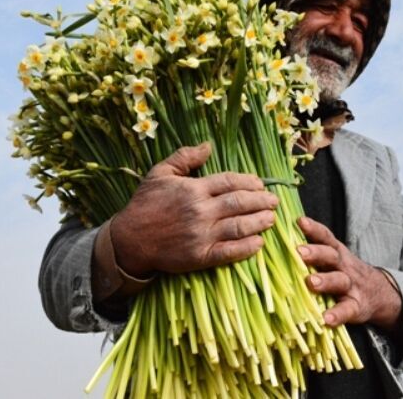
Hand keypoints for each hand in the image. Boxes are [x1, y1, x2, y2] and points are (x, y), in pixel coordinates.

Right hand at [110, 142, 278, 276]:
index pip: (230, 182)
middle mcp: (201, 211)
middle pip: (240, 203)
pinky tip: (259, 243)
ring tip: (271, 218)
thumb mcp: (160, 173)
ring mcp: (202, 235)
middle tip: (273, 200)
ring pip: (240, 226)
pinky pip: (230, 252)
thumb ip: (185, 157)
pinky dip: (248, 248)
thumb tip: (208, 145)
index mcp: (193, 189)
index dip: (249, 182)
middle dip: (261, 201)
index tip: (260, 184)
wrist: (129, 240)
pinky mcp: (200, 256)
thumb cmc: (144, 205)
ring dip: (260, 222)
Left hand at [297, 216, 402, 330]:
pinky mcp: (357, 306)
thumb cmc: (344, 273)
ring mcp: (351, 286)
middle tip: (298, 252)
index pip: (325, 237)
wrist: (379, 294)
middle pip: (331, 255)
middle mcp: (344, 266)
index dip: (314, 228)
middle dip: (315, 252)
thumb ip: (312, 251)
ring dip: (325, 280)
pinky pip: (347, 310)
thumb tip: (278, 241)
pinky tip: (326, 319)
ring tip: (311, 282)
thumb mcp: (333, 259)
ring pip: (339, 280)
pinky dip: (337, 314)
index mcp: (336, 252)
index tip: (300, 222)